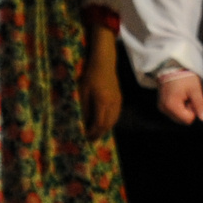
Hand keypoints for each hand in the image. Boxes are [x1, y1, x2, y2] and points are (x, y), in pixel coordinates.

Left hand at [83, 24, 122, 138]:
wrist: (104, 63)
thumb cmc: (90, 76)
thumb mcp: (83, 92)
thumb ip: (85, 108)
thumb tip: (84, 122)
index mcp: (102, 102)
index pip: (99, 123)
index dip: (92, 132)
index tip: (85, 137)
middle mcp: (112, 104)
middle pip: (108, 125)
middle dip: (99, 133)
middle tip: (91, 139)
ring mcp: (118, 101)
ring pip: (114, 121)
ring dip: (105, 129)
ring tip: (97, 133)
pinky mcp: (119, 98)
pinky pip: (116, 115)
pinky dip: (110, 122)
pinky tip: (104, 122)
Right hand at [158, 69, 202, 124]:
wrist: (172, 67)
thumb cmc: (184, 77)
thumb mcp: (195, 90)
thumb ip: (200, 105)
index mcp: (171, 106)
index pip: (188, 120)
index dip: (193, 110)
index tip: (192, 98)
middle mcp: (164, 109)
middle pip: (183, 120)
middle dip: (188, 110)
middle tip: (188, 96)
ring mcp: (162, 107)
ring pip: (179, 117)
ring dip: (184, 108)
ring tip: (183, 95)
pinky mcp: (161, 105)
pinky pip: (174, 112)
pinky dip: (178, 106)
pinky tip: (179, 96)